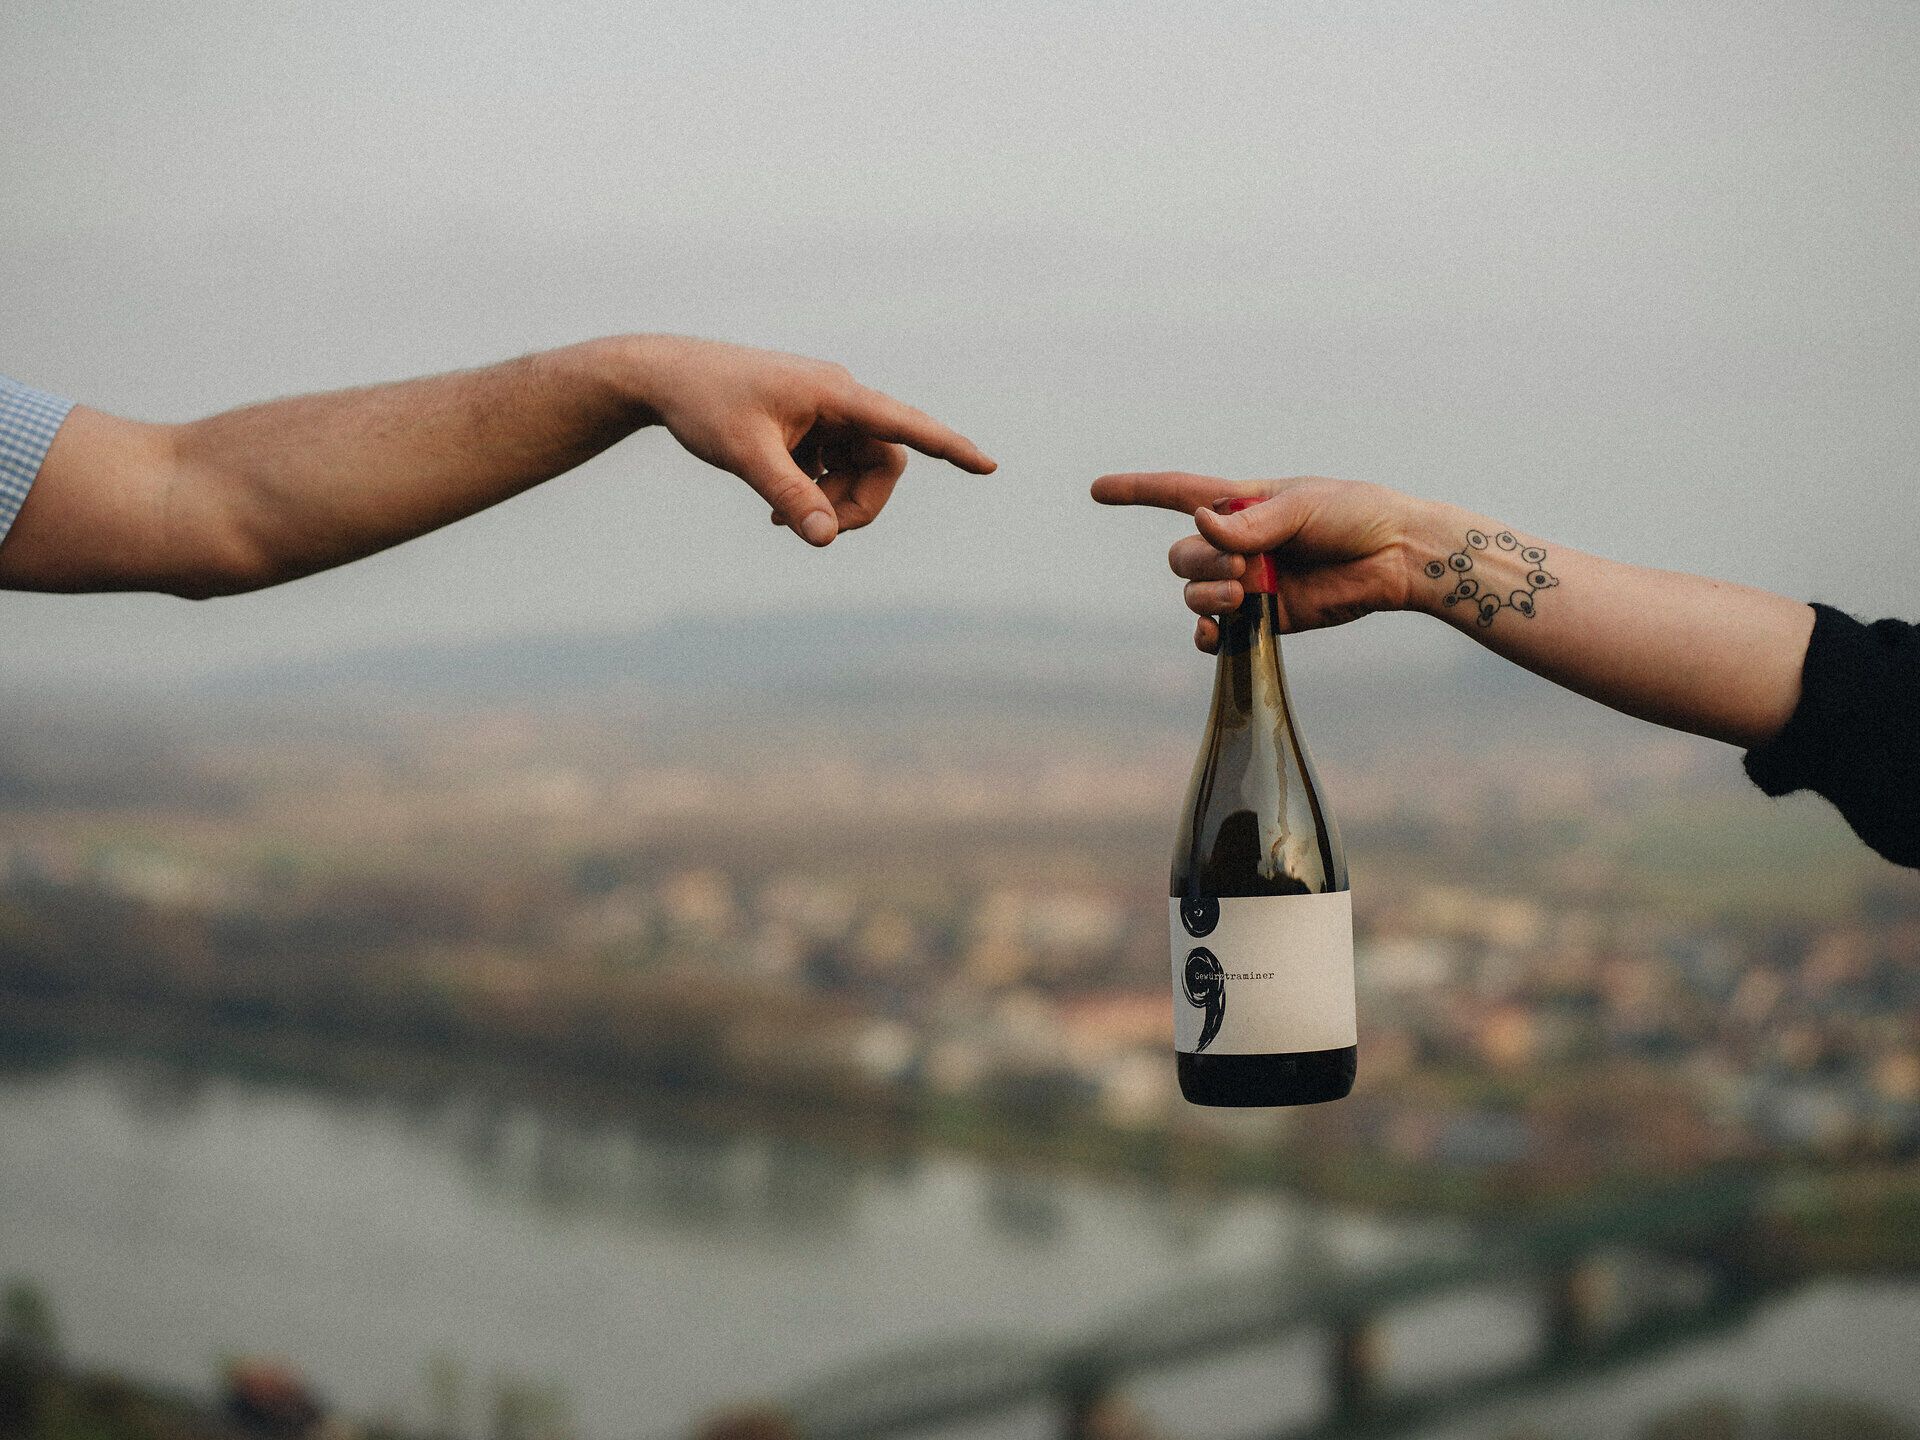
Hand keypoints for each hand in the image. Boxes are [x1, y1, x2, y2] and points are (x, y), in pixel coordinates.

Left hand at [625, 335, 995, 545]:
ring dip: (832, 502)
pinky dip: (816, 493)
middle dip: (857, 504)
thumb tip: (825, 540)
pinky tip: (779, 510)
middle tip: (814, 530)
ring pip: (858, 470)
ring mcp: (825, 411)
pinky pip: (834, 467)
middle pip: (882, 463)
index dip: (949, 447)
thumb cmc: (704, 406)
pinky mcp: (809, 424)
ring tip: (783, 520)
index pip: (904, 424)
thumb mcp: (747, 456)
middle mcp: (838, 397)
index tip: (987, 465)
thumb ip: (790, 497)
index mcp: (834, 392)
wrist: (664, 378)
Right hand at [1090, 471, 1428, 651]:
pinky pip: (1214, 632)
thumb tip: (1202, 526)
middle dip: (1204, 564)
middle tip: (1246, 567)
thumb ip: (1251, 522)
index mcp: (1241, 505)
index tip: (1097, 489)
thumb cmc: (1355, 515)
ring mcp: (1247, 583)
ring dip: (1209, 594)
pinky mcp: (1264, 618)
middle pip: (1182, 556)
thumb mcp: (1302, 506)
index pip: (1176, 494)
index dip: (1136, 492)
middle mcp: (1237, 544)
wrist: (1395, 557)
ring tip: (1248, 592)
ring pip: (1193, 593)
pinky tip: (1220, 631)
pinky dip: (1209, 634)